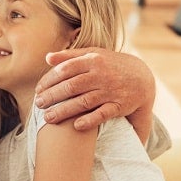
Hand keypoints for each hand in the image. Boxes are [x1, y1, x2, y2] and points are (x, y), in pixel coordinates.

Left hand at [34, 48, 154, 130]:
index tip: (38, 90)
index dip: (49, 80)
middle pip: (71, 87)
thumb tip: (47, 58)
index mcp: (93, 60)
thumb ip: (70, 56)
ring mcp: (110, 91)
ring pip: (83, 102)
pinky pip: (102, 114)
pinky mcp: (119, 105)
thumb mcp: (93, 54)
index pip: (65, 70)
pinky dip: (90, 120)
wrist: (142, 78)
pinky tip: (75, 126)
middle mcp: (101, 75)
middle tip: (38, 104)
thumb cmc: (111, 65)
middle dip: (52, 96)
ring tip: (48, 118)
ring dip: (64, 111)